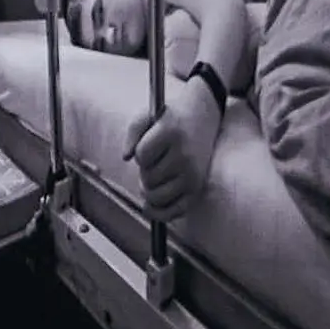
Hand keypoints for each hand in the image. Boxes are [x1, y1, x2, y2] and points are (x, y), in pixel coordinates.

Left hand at [131, 71, 219, 216]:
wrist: (204, 117)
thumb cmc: (171, 118)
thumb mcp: (147, 115)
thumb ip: (132, 133)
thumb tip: (126, 157)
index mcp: (172, 133)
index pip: (142, 155)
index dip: (140, 153)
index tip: (150, 146)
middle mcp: (184, 156)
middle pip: (148, 178)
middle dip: (146, 171)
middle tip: (155, 161)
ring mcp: (193, 175)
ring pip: (156, 197)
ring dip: (150, 189)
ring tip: (157, 175)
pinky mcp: (197, 190)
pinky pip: (172, 212)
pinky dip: (158, 212)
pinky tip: (152, 203)